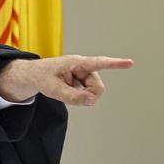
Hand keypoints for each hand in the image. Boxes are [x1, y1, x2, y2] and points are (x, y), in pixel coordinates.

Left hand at [0, 55, 133, 105]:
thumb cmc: (41, 77)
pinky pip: (87, 93)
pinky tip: (67, 89)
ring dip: (81, 95)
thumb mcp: (52, 89)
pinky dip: (79, 96)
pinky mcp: (82, 80)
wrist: (33, 75)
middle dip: (87, 95)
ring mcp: (83, 74)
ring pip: (93, 92)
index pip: (98, 63)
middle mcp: (83, 67)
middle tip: (68, 93)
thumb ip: (71, 97)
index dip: (114, 64)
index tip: (130, 62)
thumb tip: (92, 101)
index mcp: (76, 63)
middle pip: (97, 87)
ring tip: (65, 89)